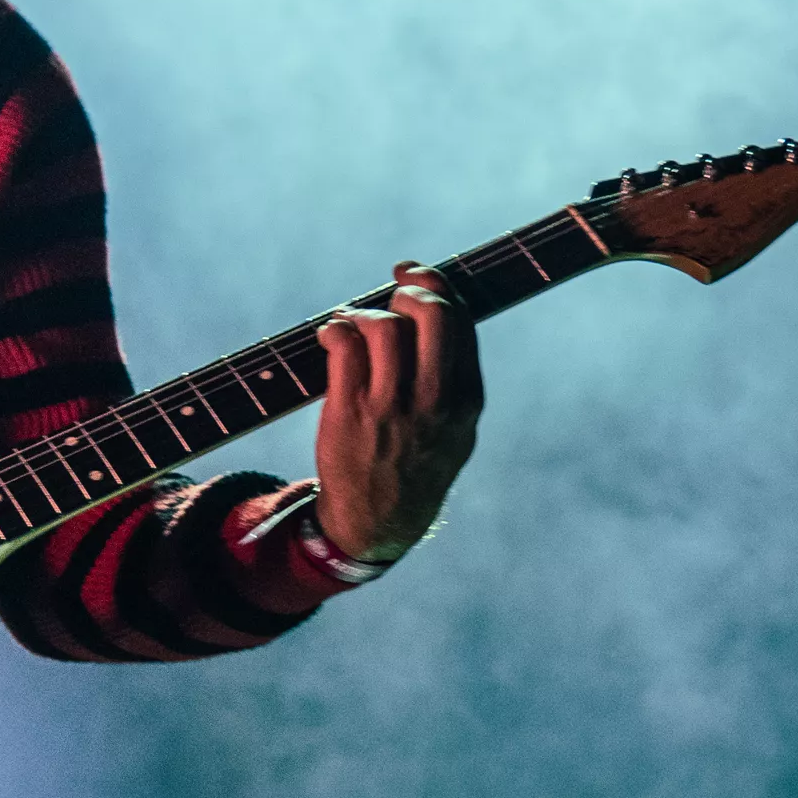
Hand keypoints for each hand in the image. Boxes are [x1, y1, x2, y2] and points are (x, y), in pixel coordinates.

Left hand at [313, 264, 481, 563]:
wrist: (380, 522)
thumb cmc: (417, 464)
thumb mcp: (457, 429)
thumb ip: (455, 377)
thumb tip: (444, 307)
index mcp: (465, 400)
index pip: (460, 321)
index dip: (437, 285)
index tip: (415, 274)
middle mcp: (433, 401)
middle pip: (430, 314)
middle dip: (410, 287)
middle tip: (393, 289)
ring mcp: (390, 408)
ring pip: (384, 327)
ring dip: (365, 312)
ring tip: (354, 322)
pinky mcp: (349, 413)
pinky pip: (344, 346)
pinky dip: (335, 328)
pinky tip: (332, 334)